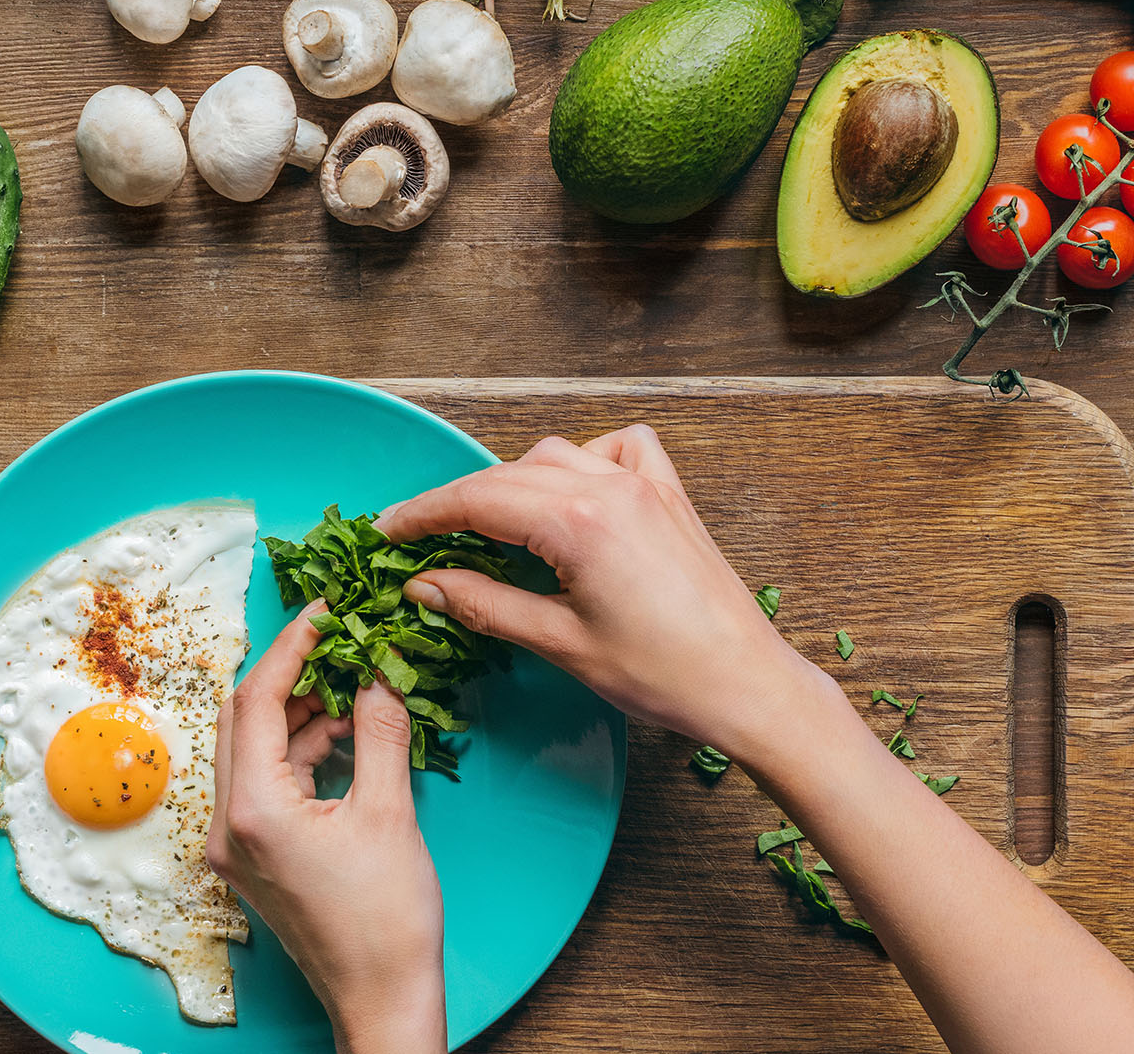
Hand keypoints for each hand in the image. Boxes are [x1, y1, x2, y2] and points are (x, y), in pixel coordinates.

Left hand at [208, 604, 444, 1053]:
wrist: (382, 997)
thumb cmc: (387, 920)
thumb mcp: (390, 812)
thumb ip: (378, 730)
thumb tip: (380, 669)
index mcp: (254, 810)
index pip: (255, 699)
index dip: (292, 645)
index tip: (328, 611)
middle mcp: (228, 825)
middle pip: (239, 717)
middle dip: (288, 674)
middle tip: (340, 642)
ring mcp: (235, 844)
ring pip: (250, 748)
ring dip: (296, 712)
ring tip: (354, 687)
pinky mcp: (253, 857)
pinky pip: (264, 780)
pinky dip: (298, 750)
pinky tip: (344, 735)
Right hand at [374, 425, 833, 765]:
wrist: (746, 684)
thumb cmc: (663, 674)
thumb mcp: (560, 643)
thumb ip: (487, 605)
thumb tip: (426, 585)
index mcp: (579, 521)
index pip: (477, 499)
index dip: (423, 514)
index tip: (386, 531)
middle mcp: (611, 487)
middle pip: (508, 475)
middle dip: (457, 502)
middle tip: (418, 537)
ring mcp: (646, 486)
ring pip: (557, 456)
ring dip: (515, 483)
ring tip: (488, 527)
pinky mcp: (671, 498)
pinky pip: (618, 449)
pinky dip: (586, 460)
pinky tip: (574, 495)